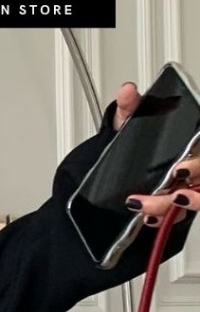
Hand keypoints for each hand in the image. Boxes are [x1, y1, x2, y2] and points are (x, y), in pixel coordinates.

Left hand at [119, 81, 199, 225]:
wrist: (119, 172)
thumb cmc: (135, 146)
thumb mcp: (131, 125)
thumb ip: (131, 108)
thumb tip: (127, 91)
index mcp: (191, 144)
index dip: (197, 164)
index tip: (179, 169)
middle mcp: (194, 167)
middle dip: (192, 191)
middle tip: (169, 192)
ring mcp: (188, 188)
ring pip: (194, 200)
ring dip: (171, 207)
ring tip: (146, 207)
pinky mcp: (177, 206)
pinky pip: (179, 216)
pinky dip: (161, 219)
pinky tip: (147, 218)